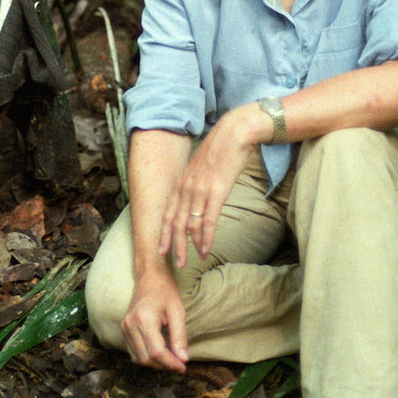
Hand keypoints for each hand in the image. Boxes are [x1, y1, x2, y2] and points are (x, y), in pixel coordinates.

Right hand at [121, 267, 188, 371]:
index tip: (183, 367)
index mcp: (143, 319)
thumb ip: (180, 337)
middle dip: (164, 366)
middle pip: (146, 358)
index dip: (170, 363)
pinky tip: (160, 354)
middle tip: (179, 364)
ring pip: (138, 358)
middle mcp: (130, 325)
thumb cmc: (165, 290)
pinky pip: (133, 352)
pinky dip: (146, 357)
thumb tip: (183, 359)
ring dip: (155, 364)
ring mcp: (125, 327)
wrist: (149, 276)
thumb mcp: (177, 311)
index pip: (156, 352)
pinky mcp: (124, 329)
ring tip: (171, 360)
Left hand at [158, 104, 267, 267]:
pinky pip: (207, 221)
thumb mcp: (202, 166)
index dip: (164, 232)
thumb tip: (198, 196)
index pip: (168, 212)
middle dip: (174, 245)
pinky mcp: (216, 192)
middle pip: (175, 223)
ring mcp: (200, 190)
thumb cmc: (222, 148)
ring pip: (190, 225)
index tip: (161, 249)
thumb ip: (197, 182)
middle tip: (176, 264)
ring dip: (191, 246)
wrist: (235, 133)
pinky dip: (206, 238)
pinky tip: (206, 249)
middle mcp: (187, 187)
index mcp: (182, 181)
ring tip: (194, 260)